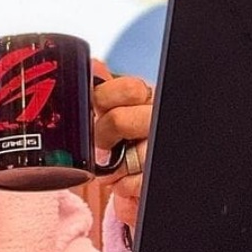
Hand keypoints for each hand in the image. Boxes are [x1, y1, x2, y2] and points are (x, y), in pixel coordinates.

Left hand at [92, 59, 153, 226]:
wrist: (140, 176)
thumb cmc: (125, 139)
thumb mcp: (115, 111)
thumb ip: (105, 92)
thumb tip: (92, 65)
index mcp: (146, 98)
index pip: (128, 88)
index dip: (104, 99)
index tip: (96, 110)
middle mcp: (156, 119)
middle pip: (120, 120)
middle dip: (102, 136)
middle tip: (101, 143)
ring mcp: (158, 147)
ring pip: (129, 154)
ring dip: (112, 168)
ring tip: (114, 166)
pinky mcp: (158, 174)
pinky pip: (135, 182)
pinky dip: (122, 185)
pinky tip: (125, 178)